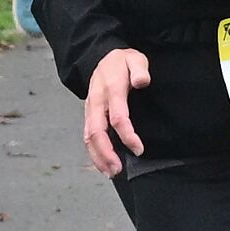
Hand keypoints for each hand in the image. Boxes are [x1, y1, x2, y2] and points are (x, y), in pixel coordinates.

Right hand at [82, 48, 151, 175]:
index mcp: (110, 88)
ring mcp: (90, 109)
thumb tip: (142, 81)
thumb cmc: (123, 62)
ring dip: (98, 157)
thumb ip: (139, 69)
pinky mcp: (88, 115)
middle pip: (96, 131)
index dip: (127, 135)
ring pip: (89, 137)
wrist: (102, 57)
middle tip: (119, 170)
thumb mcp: (135, 58)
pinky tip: (104, 165)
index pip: (117, 116)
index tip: (139, 149)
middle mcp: (97, 101)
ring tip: (112, 172)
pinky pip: (87, 136)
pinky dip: (94, 153)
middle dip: (106, 153)